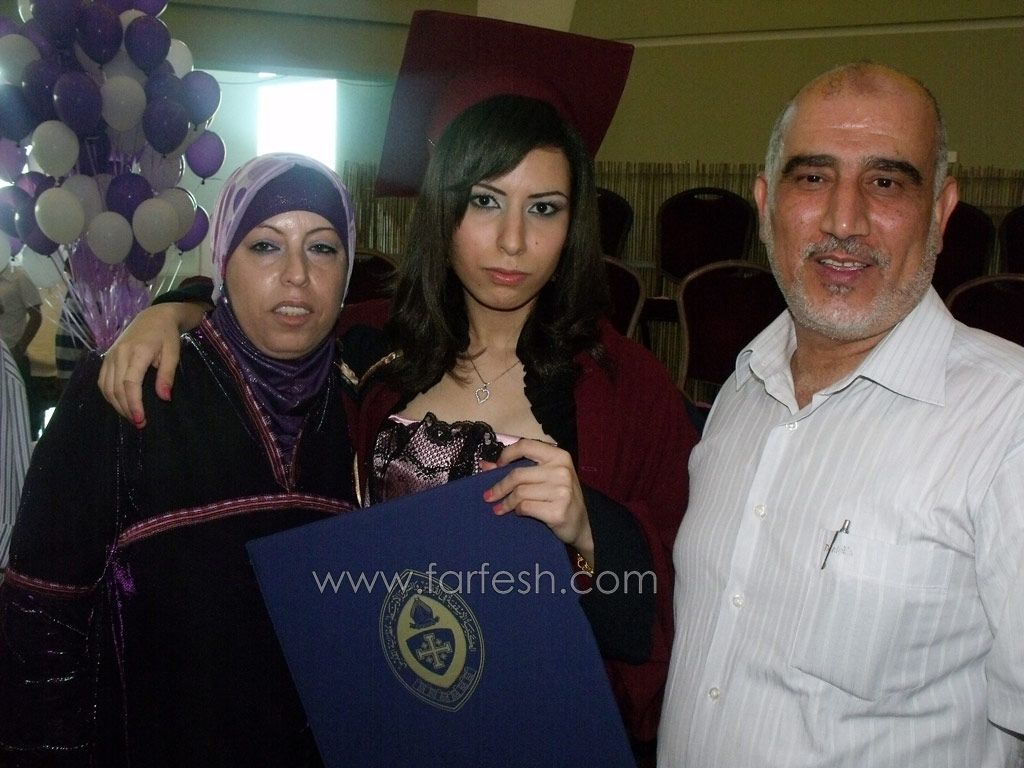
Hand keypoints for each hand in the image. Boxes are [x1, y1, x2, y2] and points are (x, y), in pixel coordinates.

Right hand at [98, 303, 204, 426]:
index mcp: (136, 352)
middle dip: (126, 409)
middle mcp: (118, 354)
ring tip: (131, 417)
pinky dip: (108, 395)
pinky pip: (102, 380)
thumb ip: (167, 375)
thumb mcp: (173, 353)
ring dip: (116, 405)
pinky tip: (119, 404)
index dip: (133, 404)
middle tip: (140, 423)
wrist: (155, 315)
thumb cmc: (166, 334)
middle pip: (116, 388)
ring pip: (106, 386)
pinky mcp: (107, 357)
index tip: (141, 419)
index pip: (129, 384)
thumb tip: (164, 397)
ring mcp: (110, 355)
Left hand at [482, 439, 593, 564]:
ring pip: (519, 493)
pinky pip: (526, 507)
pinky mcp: (558, 511)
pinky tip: (519, 513)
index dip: (506, 454)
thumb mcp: (545, 476)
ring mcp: (562, 491)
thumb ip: (519, 467)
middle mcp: (562, 470)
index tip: (496, 466)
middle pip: (518, 475)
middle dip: (499, 487)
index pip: (525, 445)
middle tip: (488, 497)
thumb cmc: (559, 495)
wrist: (582, 523)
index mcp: (559, 456)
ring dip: (506, 502)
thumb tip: (484, 465)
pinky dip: (518, 511)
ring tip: (500, 509)